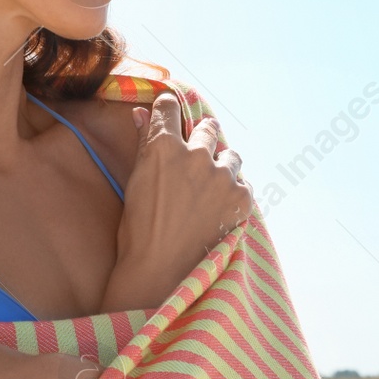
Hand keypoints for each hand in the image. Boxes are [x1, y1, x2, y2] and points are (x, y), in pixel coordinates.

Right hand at [100, 92, 253, 311]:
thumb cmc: (138, 229)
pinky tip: (218, 209)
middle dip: (202, 138)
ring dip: (221, 166)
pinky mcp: (241, 198)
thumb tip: (140, 112)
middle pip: (207, 128)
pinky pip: (242, 183)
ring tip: (208, 190)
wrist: (160, 272)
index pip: (170, 107)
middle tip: (195, 160)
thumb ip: (142, 142)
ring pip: (230, 156)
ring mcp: (221, 176)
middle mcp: (196, 155)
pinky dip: (233, 192)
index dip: (168, 111)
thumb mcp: (135, 181)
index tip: (170, 116)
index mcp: (163, 146)